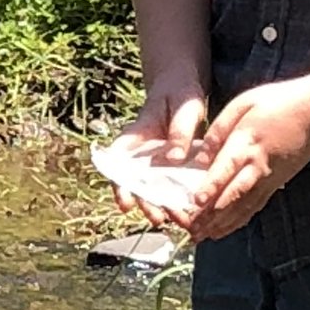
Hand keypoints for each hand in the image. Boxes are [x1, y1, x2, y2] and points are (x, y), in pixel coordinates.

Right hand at [100, 82, 210, 229]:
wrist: (184, 88)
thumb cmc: (180, 92)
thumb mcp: (183, 106)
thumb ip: (179, 131)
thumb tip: (173, 158)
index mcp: (135, 136)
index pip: (117, 161)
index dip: (117, 184)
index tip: (126, 204)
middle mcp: (142, 153)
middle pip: (135, 183)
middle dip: (146, 203)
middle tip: (159, 218)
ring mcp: (156, 161)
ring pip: (154, 189)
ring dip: (164, 206)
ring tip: (181, 221)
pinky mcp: (172, 166)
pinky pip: (172, 186)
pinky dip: (179, 199)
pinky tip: (192, 212)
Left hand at [184, 80, 309, 240]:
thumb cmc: (277, 103)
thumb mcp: (243, 104)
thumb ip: (219, 130)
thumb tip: (200, 156)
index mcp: (247, 143)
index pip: (227, 169)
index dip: (211, 186)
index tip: (196, 202)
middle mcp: (258, 166)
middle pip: (232, 195)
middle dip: (210, 214)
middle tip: (190, 229)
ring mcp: (268, 178)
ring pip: (242, 207)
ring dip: (220, 224)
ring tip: (199, 237)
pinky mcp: (274, 184)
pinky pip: (253, 207)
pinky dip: (236, 221)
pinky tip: (221, 231)